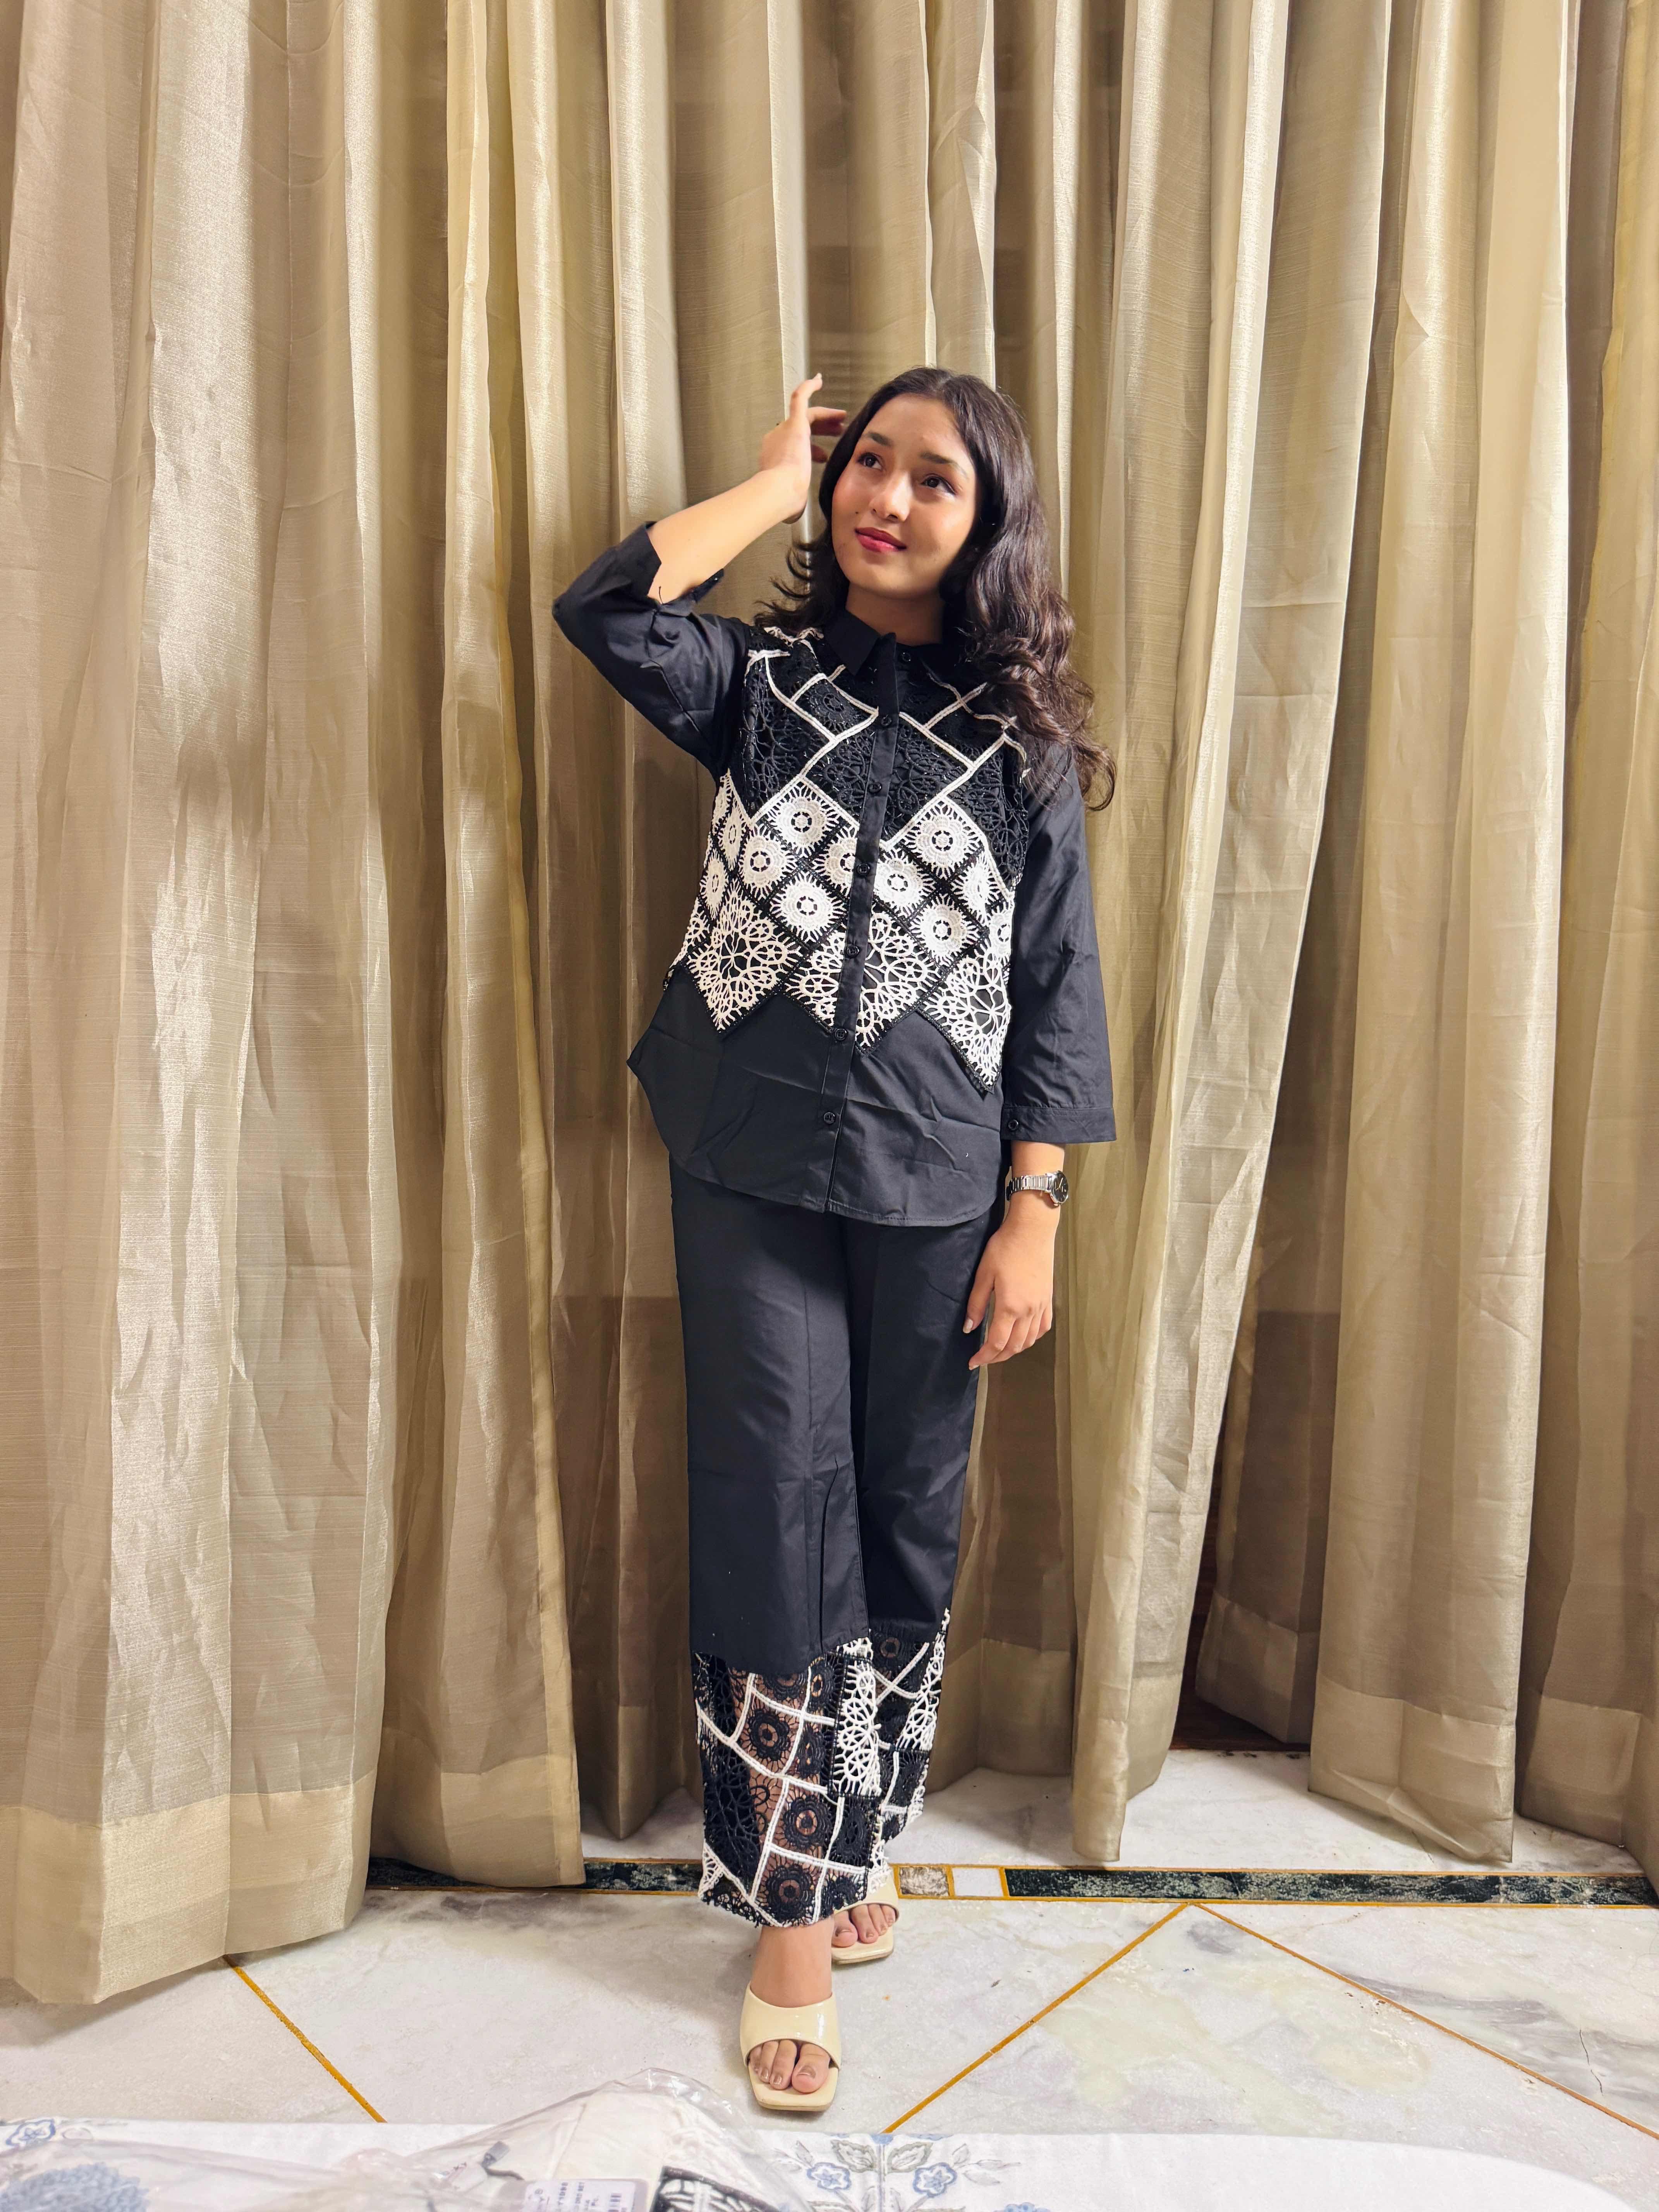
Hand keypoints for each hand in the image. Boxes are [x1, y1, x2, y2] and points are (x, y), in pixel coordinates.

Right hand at [757, 374, 845, 518]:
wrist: (778, 491)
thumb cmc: (784, 500)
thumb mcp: (791, 501)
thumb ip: (793, 501)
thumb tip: (793, 512)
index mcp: (775, 458)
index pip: (796, 448)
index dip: (813, 450)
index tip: (824, 456)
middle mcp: (776, 440)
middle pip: (801, 429)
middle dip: (821, 429)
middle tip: (837, 431)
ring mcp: (785, 430)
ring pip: (806, 415)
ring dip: (825, 416)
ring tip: (842, 418)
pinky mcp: (794, 422)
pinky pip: (800, 397)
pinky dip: (809, 387)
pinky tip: (819, 380)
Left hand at [963, 1200, 1058, 1369]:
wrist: (1032, 1230)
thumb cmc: (1005, 1248)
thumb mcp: (984, 1274)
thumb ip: (976, 1304)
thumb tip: (969, 1328)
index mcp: (1010, 1306)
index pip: (997, 1342)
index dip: (984, 1357)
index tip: (972, 1363)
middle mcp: (1029, 1311)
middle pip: (1014, 1346)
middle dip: (997, 1357)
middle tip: (983, 1359)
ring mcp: (1041, 1306)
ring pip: (1029, 1340)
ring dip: (1014, 1350)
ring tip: (1000, 1350)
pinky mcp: (1048, 1299)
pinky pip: (1043, 1327)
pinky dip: (1032, 1338)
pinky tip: (1023, 1336)